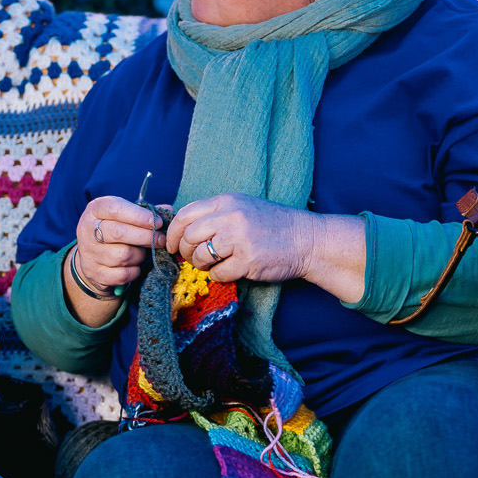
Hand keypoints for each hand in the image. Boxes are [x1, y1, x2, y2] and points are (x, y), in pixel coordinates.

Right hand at [73, 195, 162, 294]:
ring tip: (144, 252)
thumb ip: (145, 212)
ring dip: (140, 255)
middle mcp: (87, 230)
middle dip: (146, 237)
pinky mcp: (95, 273)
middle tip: (161, 239)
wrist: (90, 258)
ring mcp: (89, 253)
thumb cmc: (113, 231)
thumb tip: (169, 211)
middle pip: (119, 233)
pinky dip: (135, 271)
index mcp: (95, 210)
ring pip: (123, 255)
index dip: (139, 215)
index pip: (116, 209)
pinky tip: (135, 265)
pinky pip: (123, 274)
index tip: (158, 222)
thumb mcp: (123, 216)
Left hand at [164, 194, 326, 284]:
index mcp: (227, 201)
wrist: (306, 239)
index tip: (171, 245)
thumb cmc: (272, 225)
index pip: (185, 215)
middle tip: (193, 258)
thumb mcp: (242, 207)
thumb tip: (182, 231)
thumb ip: (215, 214)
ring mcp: (240, 239)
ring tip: (213, 264)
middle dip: (185, 252)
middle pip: (189, 237)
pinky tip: (230, 271)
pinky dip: (219, 276)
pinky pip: (218, 273)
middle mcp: (231, 217)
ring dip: (201, 265)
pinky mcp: (248, 261)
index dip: (172, 233)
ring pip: (200, 256)